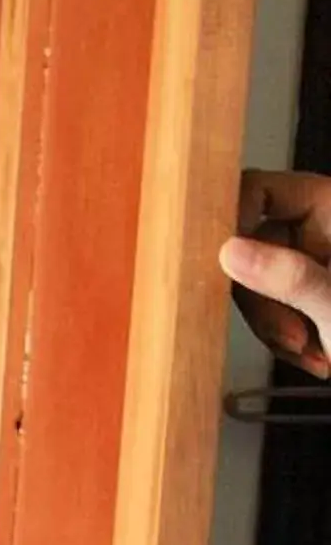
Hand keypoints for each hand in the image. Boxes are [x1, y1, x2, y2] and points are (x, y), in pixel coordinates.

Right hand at [221, 169, 330, 379]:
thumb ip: (291, 279)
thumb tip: (234, 253)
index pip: (261, 191)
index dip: (234, 220)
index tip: (225, 260)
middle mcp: (317, 231)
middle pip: (249, 247)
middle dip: (262, 297)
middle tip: (288, 332)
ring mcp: (309, 264)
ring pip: (253, 285)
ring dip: (274, 327)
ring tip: (310, 350)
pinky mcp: (304, 296)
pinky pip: (266, 311)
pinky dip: (283, 339)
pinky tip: (313, 353)